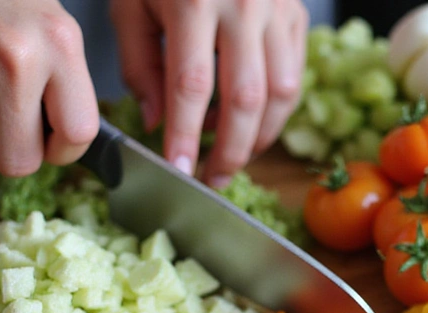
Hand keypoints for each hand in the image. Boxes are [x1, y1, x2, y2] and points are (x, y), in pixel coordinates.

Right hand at [0, 0, 99, 176]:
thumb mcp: (46, 22)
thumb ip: (62, 79)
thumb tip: (68, 139)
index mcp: (58, 44)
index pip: (78, 131)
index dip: (64, 150)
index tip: (51, 146)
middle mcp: (15, 60)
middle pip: (19, 161)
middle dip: (11, 149)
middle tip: (2, 117)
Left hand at [110, 0, 308, 186]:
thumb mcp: (131, 4)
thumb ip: (140, 63)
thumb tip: (158, 122)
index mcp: (193, 1)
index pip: (191, 86)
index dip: (185, 135)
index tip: (179, 170)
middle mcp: (243, 5)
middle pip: (244, 98)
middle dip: (229, 150)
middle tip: (212, 179)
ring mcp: (277, 10)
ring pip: (281, 93)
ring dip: (259, 137)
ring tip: (233, 157)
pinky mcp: (296, 14)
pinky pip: (295, 76)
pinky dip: (277, 112)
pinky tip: (254, 126)